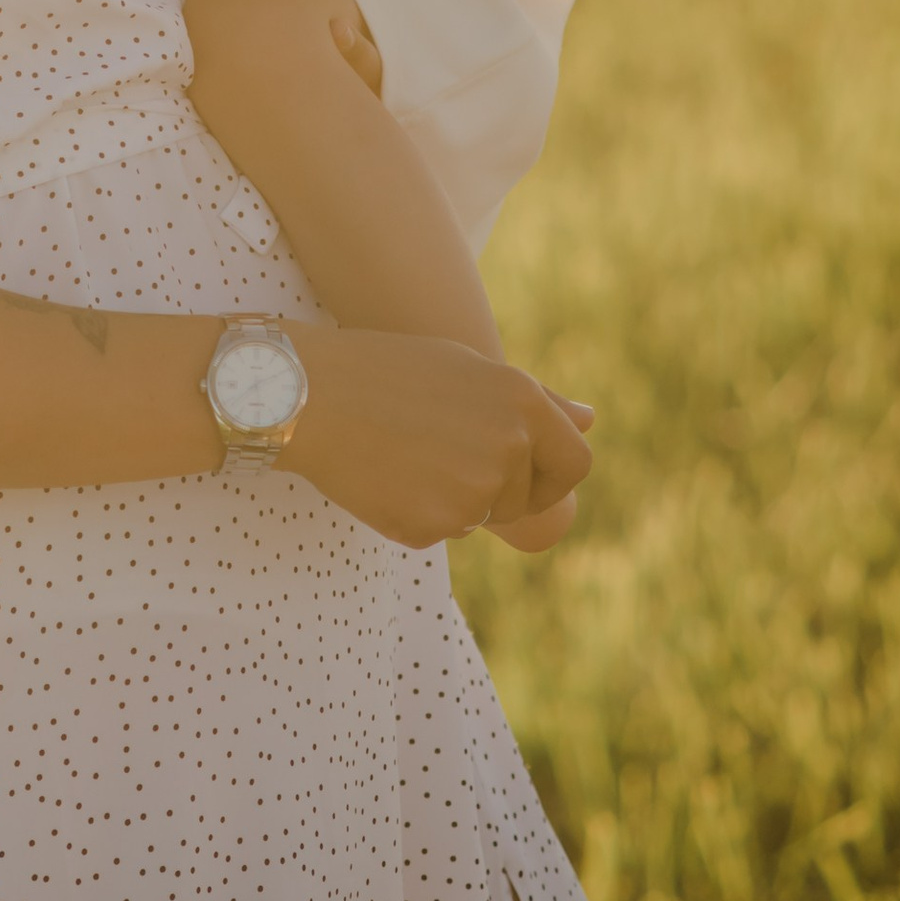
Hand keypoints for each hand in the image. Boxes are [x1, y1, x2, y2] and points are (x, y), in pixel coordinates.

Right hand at [284, 333, 593, 549]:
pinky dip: (416, 512)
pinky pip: (440, 531)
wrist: (308, 393)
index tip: (519, 472)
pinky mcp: (437, 526)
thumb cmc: (386, 370)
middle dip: (493, 488)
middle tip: (435, 452)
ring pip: (479, 514)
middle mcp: (509, 447)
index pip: (575, 464)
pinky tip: (383, 475)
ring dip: (449, 497)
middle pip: (525, 499)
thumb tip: (591, 421)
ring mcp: (474, 491)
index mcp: (522, 402)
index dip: (550, 475)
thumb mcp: (466, 369)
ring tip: (402, 452)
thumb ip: (537, 403)